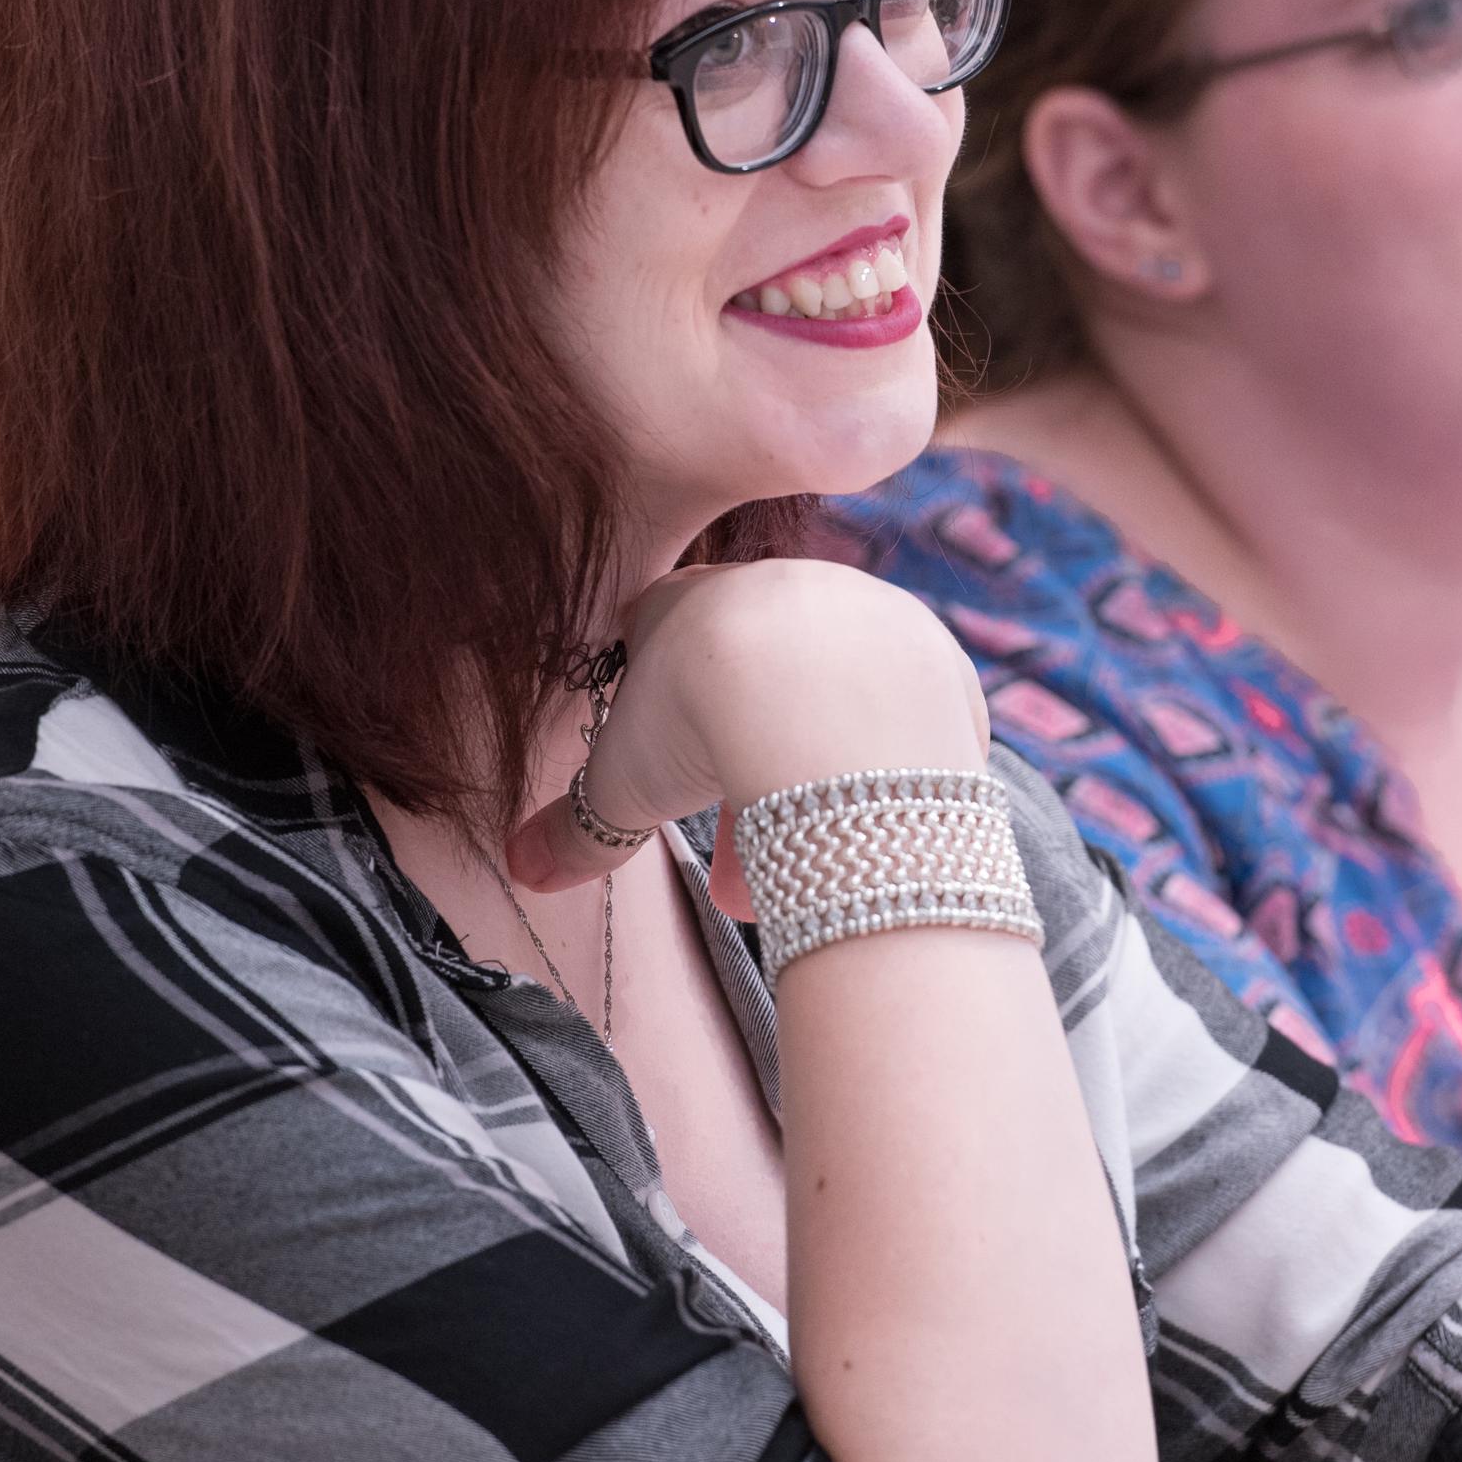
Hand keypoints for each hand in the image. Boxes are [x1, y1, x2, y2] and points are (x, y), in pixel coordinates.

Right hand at [507, 560, 989, 899]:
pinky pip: (906, 722)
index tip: (662, 775)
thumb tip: (522, 869)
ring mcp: (870, 617)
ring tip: (793, 872)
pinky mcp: (940, 662)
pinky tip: (865, 830)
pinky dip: (880, 776)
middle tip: (730, 860)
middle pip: (754, 683)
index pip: (663, 637)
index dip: (659, 718)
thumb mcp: (620, 784)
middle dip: (736, 773)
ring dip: (810, 783)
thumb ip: (575, 827)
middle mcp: (786, 588)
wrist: (828, 698)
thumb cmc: (703, 723)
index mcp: (696, 597)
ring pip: (833, 705)